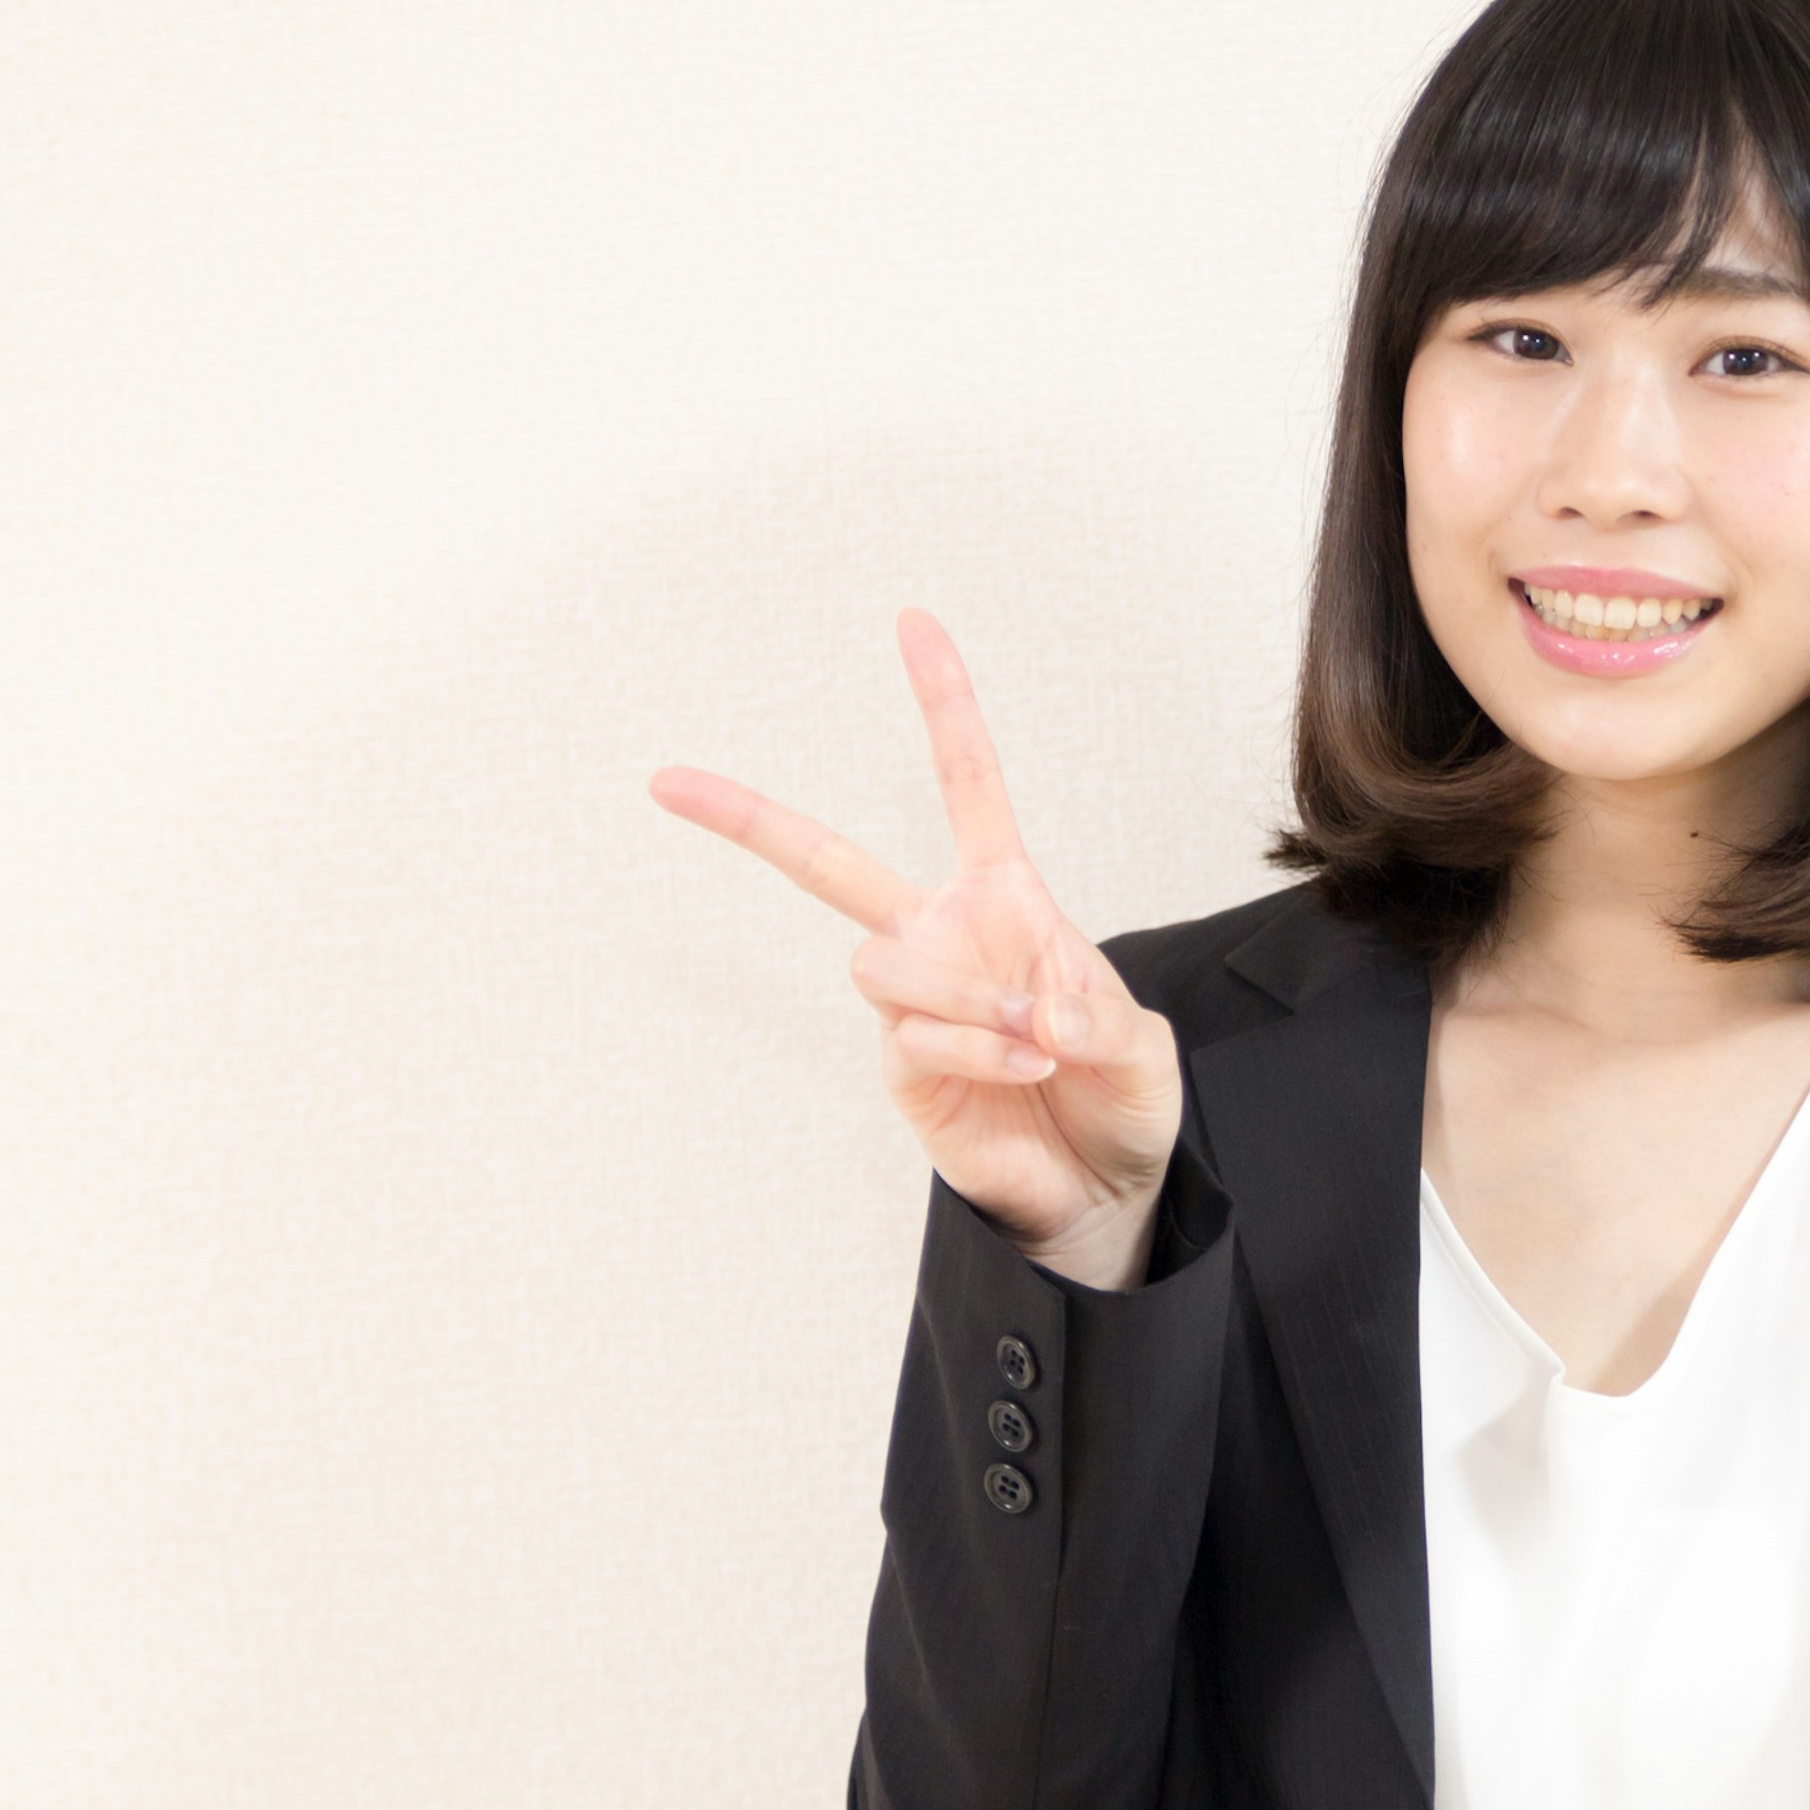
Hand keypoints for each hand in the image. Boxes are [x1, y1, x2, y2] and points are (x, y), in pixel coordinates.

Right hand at [648, 608, 1185, 1287]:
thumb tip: (1034, 1007)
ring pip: (882, 962)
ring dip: (968, 995)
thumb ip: (1098, 1013)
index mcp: (1005, 897)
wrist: (1104, 1187)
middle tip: (667, 781)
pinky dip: (981, 1047)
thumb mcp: (1142, 1042)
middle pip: (826, 863)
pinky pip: (916, 1033)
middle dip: (746, 818)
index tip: (912, 622)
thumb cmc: (1121, 1097)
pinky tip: (1026, 1066)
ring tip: (1037, 1039)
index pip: (966, 784)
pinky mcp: (901, 1068)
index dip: (943, 704)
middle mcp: (942, 937)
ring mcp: (913, 1004)